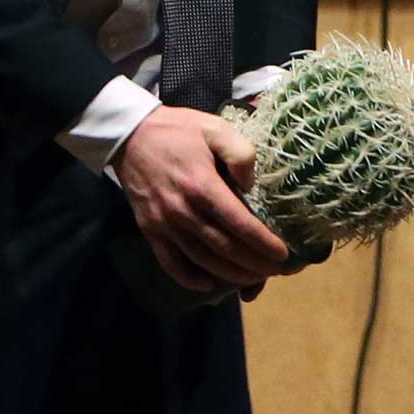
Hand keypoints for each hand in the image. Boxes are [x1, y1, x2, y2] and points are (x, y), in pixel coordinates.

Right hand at [115, 105, 292, 294]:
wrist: (130, 135)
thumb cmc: (179, 132)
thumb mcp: (216, 129)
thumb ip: (240, 154)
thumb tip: (250, 186)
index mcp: (202, 186)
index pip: (240, 225)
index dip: (264, 243)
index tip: (283, 254)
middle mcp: (183, 211)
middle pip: (225, 249)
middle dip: (254, 265)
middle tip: (275, 270)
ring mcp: (164, 224)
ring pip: (202, 261)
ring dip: (230, 275)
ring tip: (253, 278)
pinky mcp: (150, 231)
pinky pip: (171, 264)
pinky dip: (191, 279)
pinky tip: (211, 284)